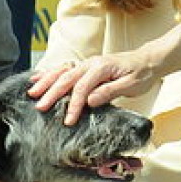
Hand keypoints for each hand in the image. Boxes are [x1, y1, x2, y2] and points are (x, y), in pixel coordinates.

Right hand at [29, 52, 157, 124]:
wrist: (148, 60)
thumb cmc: (141, 74)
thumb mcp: (131, 86)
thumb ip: (110, 92)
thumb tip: (90, 101)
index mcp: (102, 67)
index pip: (82, 87)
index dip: (73, 105)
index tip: (68, 121)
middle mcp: (91, 63)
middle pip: (67, 78)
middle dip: (52, 93)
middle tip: (40, 107)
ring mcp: (87, 63)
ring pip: (62, 71)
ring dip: (46, 82)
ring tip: (32, 92)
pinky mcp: (86, 66)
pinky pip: (64, 68)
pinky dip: (50, 73)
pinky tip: (38, 77)